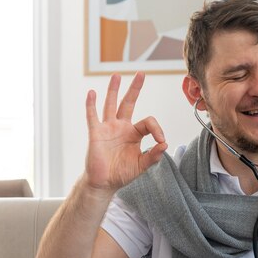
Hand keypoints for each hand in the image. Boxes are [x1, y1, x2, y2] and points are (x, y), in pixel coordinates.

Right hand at [84, 72, 167, 194]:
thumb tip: (165, 145)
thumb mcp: (141, 166)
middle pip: (129, 103)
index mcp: (135, 134)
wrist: (104, 183)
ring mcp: (108, 128)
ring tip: (117, 75)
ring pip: (111, 104)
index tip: (161, 140)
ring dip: (113, 90)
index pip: (148, 122)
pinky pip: (92, 116)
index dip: (157, 129)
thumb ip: (153, 156)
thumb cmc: (122, 173)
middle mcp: (121, 127)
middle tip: (141, 73)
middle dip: (135, 89)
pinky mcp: (96, 133)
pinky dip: (91, 105)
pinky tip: (92, 93)